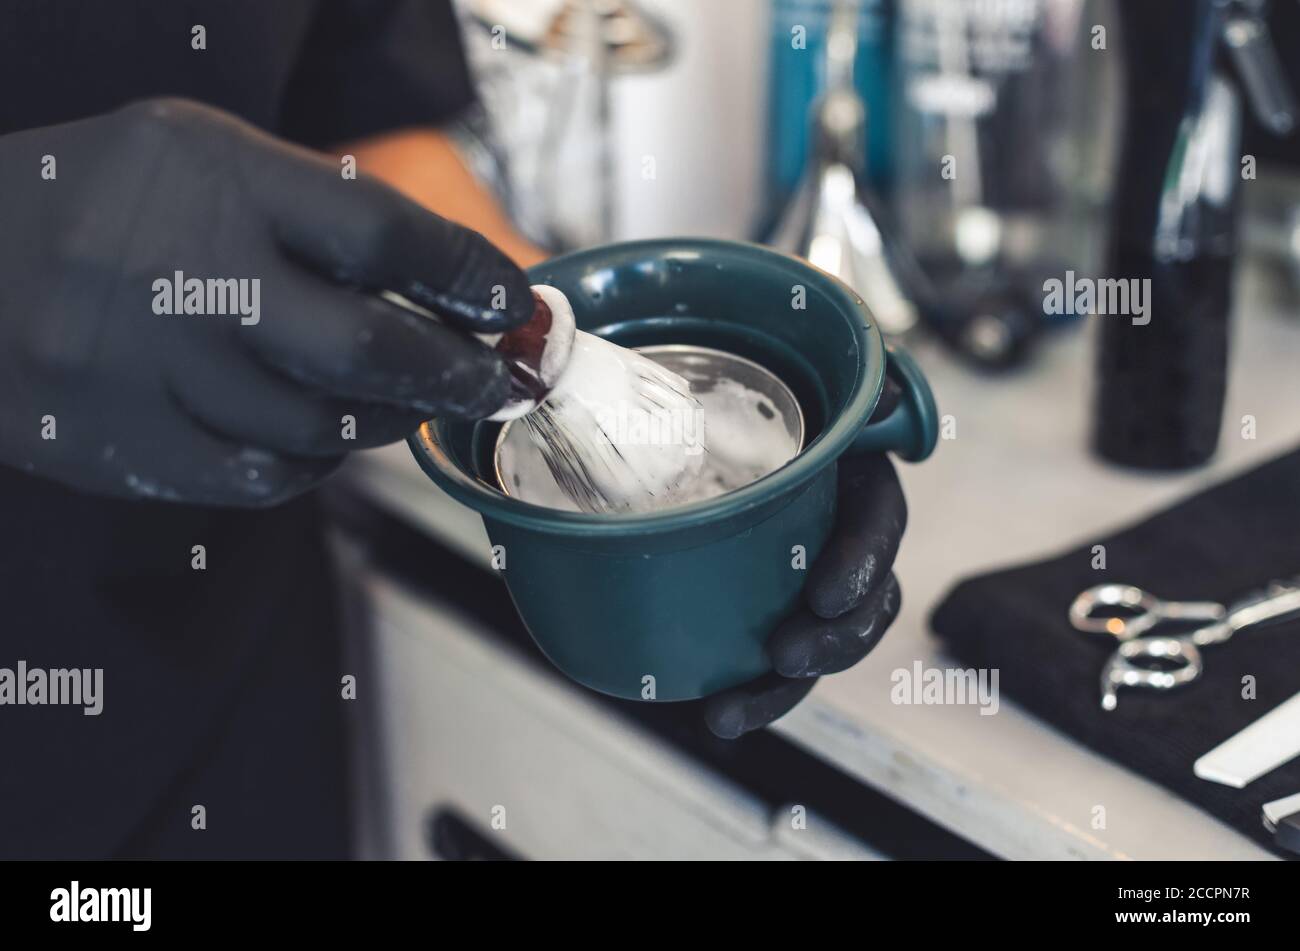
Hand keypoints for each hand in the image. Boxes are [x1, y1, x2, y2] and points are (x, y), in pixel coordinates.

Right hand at [0, 98, 532, 505]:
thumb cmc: (104, 205)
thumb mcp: (203, 156)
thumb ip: (318, 209)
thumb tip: (454, 283)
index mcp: (213, 176)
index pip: (382, 232)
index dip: (467, 277)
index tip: (511, 304)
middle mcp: (180, 272)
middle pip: (365, 350)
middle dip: (456, 375)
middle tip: (498, 383)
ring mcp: (145, 367)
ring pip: (319, 426)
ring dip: (380, 418)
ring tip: (394, 398)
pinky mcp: (122, 443)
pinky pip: (262, 476)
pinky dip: (308, 460)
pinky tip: (312, 431)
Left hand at [703, 418, 906, 738]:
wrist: (730, 412)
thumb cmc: (781, 388)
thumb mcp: (817, 374)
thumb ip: (849, 388)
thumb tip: (884, 399)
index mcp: (862, 486)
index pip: (878, 530)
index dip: (860, 566)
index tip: (825, 595)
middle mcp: (846, 542)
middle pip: (864, 609)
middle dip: (831, 644)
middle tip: (785, 655)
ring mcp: (812, 581)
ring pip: (820, 649)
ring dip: (781, 690)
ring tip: (727, 714)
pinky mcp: (776, 608)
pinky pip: (777, 660)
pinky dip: (750, 691)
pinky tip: (715, 713)